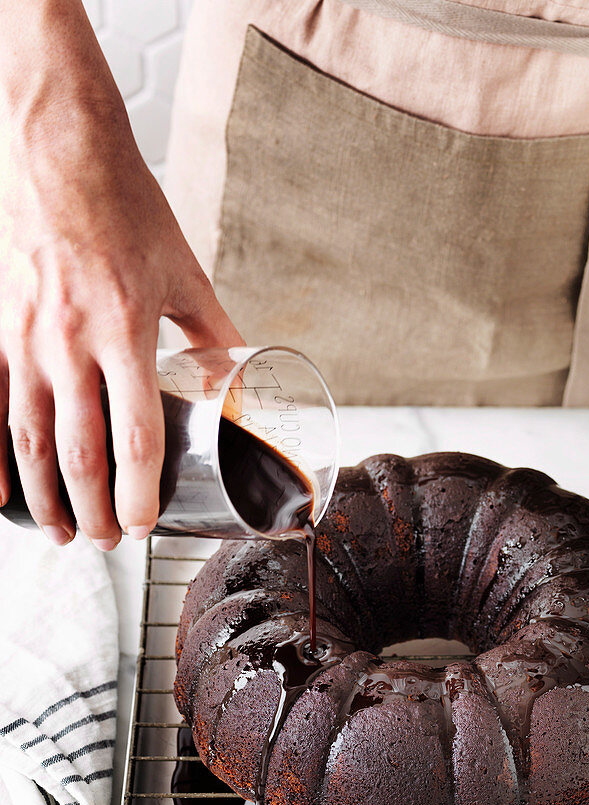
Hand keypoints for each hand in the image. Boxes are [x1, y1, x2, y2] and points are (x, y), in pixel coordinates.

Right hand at [0, 4, 240, 548]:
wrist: (59, 150)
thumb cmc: (126, 207)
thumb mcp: (183, 271)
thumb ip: (211, 330)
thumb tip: (237, 374)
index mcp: (126, 331)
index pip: (136, 438)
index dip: (139, 494)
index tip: (143, 525)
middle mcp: (70, 343)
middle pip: (80, 454)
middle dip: (92, 510)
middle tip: (104, 542)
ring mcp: (26, 338)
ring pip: (28, 439)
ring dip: (44, 496)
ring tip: (59, 532)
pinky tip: (1, 492)